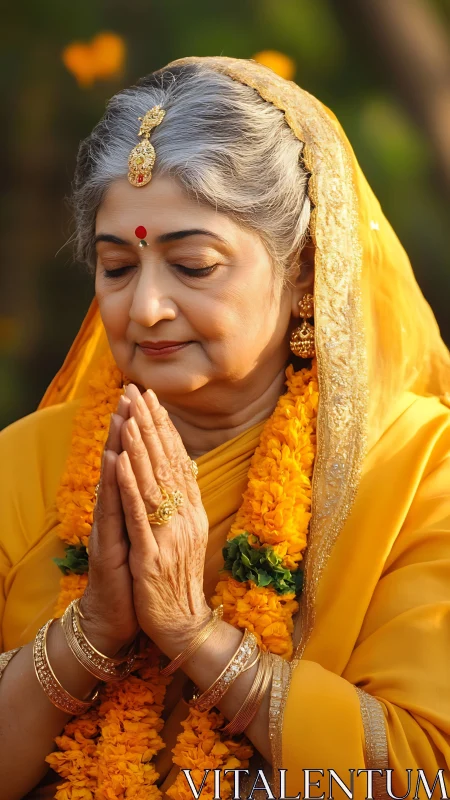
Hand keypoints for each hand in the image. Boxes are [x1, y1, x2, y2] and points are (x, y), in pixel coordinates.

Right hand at [78, 393, 139, 655]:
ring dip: (117, 443)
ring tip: (120, 413)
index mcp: (132, 510)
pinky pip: (112, 510)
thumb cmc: (135, 579)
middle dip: (128, 426)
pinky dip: (113, 482)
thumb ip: (152, 509)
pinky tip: (113, 459)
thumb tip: (169, 482)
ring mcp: (111, 528)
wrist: (118, 621)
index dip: (143, 432)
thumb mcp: (148, 538)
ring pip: (114, 479)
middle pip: (123, 463)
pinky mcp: (108, 546)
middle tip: (130, 392)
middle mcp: (118, 513)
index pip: (138, 464)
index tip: (149, 400)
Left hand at [116, 384, 209, 657]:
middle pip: (166, 463)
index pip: (177, 460)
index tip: (152, 399)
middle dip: (150, 425)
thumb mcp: (189, 535)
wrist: (184, 624)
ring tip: (129, 415)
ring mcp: (169, 535)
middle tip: (138, 392)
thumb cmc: (179, 580)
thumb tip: (184, 467)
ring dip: (139, 445)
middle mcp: (184, 517)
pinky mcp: (151, 554)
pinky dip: (128, 485)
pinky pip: (138, 514)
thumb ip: (185, 501)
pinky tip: (120, 461)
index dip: (164, 428)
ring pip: (152, 481)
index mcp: (192, 511)